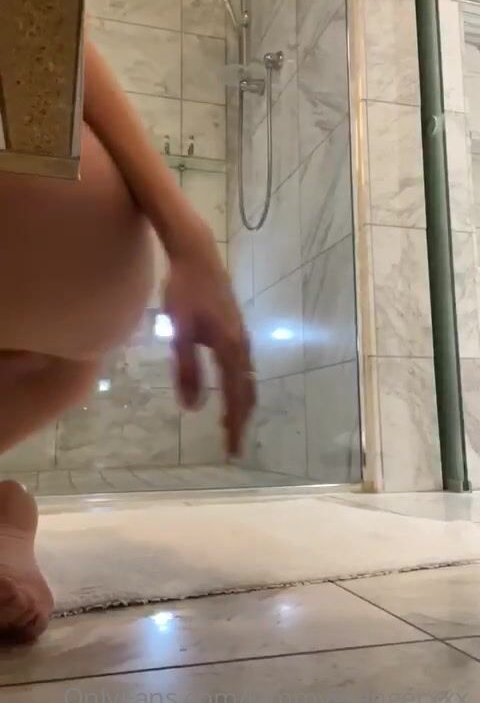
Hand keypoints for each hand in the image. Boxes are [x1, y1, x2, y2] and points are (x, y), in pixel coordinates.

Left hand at [164, 227, 255, 455]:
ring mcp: (241, 334)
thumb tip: (192, 408)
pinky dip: (240, 385)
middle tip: (234, 444)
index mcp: (229, 348)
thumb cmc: (183, 290)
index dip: (234, 424)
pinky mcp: (235, 326)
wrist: (196, 253)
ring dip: (242, 403)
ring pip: (248, 378)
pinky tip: (230, 387)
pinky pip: (244, 366)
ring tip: (234, 422)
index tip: (232, 449)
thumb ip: (186, 370)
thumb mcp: (179, 332)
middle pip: (247, 391)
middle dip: (241, 419)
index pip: (235, 397)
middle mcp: (241, 344)